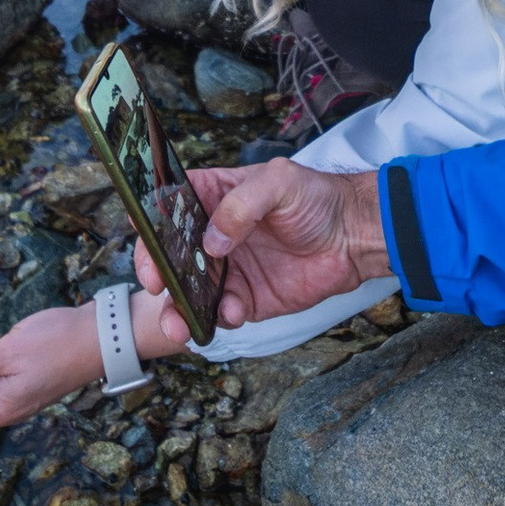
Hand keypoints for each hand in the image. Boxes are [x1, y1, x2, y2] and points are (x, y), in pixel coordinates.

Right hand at [136, 158, 388, 347]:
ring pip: (188, 292)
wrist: (355, 236)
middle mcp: (213, 235)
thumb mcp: (280, 182)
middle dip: (158, 274)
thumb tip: (212, 241)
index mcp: (213, 198)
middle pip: (170, 256)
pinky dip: (219, 317)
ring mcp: (228, 269)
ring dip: (179, 308)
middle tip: (158, 286)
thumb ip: (242, 205)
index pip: (167, 209)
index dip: (151, 226)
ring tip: (179, 323)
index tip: (149, 244)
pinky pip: (220, 313)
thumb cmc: (319, 198)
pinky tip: (233, 312)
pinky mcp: (246, 298)